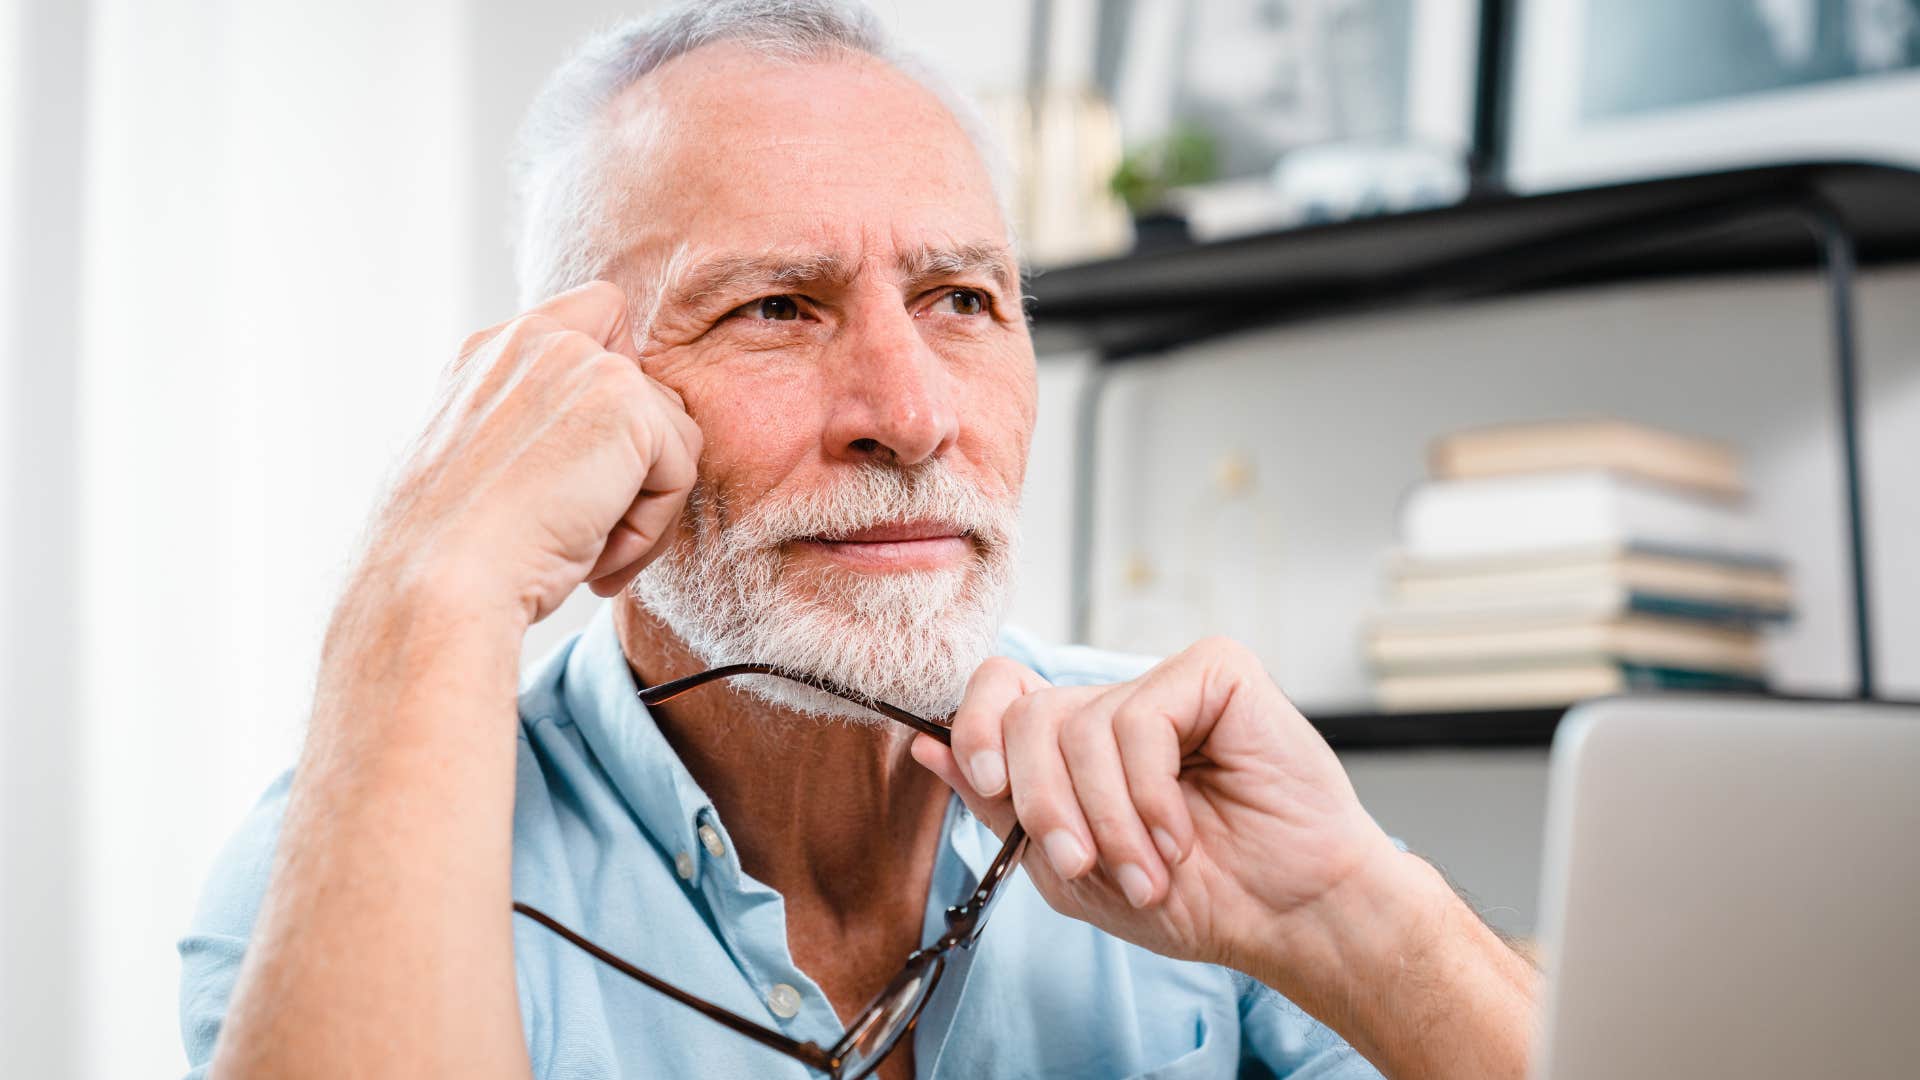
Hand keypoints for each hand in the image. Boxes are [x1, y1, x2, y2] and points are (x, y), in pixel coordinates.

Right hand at [366, 281, 701, 624]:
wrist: (440, 582)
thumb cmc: (456, 553)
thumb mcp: (489, 468)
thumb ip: (543, 425)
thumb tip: (621, 447)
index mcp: (490, 353)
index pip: (598, 314)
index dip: (621, 384)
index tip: (588, 463)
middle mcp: (535, 340)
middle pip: (650, 392)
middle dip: (637, 471)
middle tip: (590, 531)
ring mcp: (582, 362)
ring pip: (673, 437)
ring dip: (643, 509)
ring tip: (588, 552)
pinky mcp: (626, 402)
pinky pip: (681, 471)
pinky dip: (651, 531)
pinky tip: (597, 559)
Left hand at [910, 638, 1405, 976]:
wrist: (1288, 914)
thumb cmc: (1198, 896)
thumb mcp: (1070, 869)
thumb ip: (1001, 807)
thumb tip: (928, 746)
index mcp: (1076, 743)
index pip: (997, 691)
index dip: (976, 726)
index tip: (985, 780)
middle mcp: (1115, 703)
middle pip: (1026, 714)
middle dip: (1043, 803)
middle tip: (1079, 863)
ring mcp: (1165, 682)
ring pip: (1080, 726)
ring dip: (1107, 819)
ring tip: (1150, 868)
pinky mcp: (1214, 671)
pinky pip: (1141, 719)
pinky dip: (1150, 794)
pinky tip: (1182, 831)